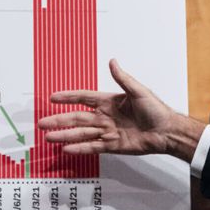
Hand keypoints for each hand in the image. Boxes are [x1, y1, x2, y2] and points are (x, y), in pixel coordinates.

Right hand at [38, 59, 205, 160]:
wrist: (167, 131)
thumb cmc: (156, 110)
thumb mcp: (139, 91)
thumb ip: (123, 78)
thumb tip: (113, 61)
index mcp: (110, 101)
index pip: (84, 98)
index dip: (68, 97)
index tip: (53, 97)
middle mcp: (106, 116)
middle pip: (77, 118)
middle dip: (59, 120)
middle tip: (42, 122)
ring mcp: (108, 131)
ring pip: (82, 133)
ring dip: (65, 135)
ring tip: (49, 137)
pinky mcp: (113, 145)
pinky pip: (93, 146)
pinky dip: (80, 148)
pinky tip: (67, 148)